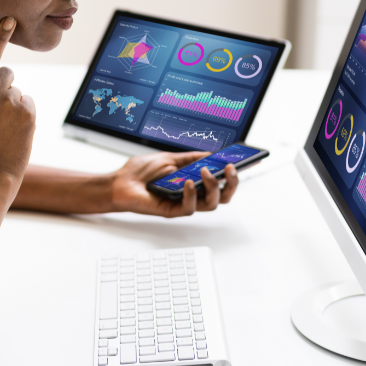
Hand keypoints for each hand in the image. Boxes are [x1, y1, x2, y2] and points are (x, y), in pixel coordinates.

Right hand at [0, 17, 35, 186]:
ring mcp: (11, 102)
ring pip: (17, 90)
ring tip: (3, 127)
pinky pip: (28, 102)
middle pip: (7, 73)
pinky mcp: (28, 112)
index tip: (10, 20)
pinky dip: (24, 113)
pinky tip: (14, 130)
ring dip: (13, 103)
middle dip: (5, 86)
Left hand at [110, 152, 238, 217]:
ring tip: (205, 173)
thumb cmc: (141, 172)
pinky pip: (189, 208)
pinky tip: (187, 182)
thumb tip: (212, 154)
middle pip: (222, 197)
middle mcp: (192, 195)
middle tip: (229, 169)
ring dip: (212, 187)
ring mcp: (183, 204)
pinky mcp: (171, 211)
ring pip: (210, 205)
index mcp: (194, 182)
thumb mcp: (170, 158)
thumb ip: (191, 158)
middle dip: (232, 184)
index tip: (246, 162)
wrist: (120, 182)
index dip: (235, 175)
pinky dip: (191, 195)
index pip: (220, 182)